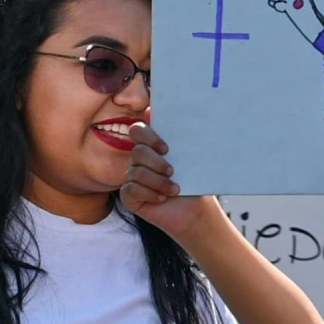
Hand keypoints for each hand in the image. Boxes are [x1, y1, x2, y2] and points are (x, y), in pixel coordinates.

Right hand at [117, 123, 222, 239]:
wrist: (194, 210)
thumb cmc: (192, 184)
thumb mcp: (190, 160)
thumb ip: (179, 139)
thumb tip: (158, 113)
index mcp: (152, 147)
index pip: (138, 130)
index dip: (149, 136)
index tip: (166, 149)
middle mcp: (139, 161)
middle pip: (138, 151)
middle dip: (156, 162)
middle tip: (172, 171)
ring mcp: (132, 178)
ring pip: (136, 172)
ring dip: (158, 182)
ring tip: (175, 190)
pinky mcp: (129, 196)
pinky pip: (131, 189)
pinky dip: (149, 194)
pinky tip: (162, 198)